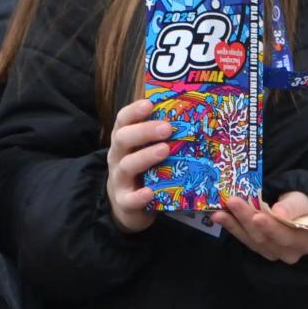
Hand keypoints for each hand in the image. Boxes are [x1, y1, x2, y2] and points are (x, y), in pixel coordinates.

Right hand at [105, 99, 170, 233]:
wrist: (127, 204)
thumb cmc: (144, 168)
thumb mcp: (146, 148)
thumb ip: (160, 133)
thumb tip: (189, 111)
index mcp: (124, 139)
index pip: (123, 120)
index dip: (134, 111)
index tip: (149, 104)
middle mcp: (118, 156)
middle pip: (123, 139)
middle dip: (144, 131)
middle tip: (167, 128)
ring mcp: (119, 179)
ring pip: (126, 165)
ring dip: (145, 157)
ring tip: (164, 150)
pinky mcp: (124, 201)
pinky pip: (128, 199)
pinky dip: (138, 196)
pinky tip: (150, 192)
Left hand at [212, 193, 307, 263]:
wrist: (300, 211)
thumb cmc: (304, 204)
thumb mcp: (303, 200)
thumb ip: (293, 207)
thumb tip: (279, 213)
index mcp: (306, 241)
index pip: (286, 236)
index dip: (271, 227)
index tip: (257, 217)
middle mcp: (289, 253)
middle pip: (265, 238)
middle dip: (246, 219)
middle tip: (232, 202)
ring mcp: (273, 253)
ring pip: (251, 240)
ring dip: (234, 225)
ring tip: (219, 212)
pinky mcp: (260, 249)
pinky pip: (245, 239)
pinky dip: (232, 227)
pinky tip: (219, 217)